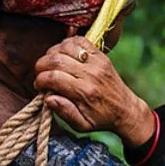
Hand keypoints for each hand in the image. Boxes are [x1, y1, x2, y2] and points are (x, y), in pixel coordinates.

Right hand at [34, 36, 154, 145]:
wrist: (125, 110)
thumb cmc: (100, 119)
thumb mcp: (82, 125)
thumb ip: (64, 112)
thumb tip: (47, 99)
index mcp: (85, 92)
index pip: (53, 77)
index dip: (40, 80)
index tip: (39, 86)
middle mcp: (91, 74)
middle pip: (57, 60)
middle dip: (41, 66)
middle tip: (40, 74)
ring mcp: (97, 61)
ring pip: (66, 46)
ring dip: (52, 53)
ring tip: (50, 65)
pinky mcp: (101, 55)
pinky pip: (80, 40)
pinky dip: (67, 44)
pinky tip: (63, 55)